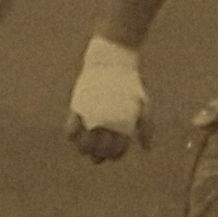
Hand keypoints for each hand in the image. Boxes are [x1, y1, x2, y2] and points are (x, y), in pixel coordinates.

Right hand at [65, 37, 152, 161]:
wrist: (112, 61)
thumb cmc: (129, 85)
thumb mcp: (143, 104)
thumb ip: (146, 127)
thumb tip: (146, 149)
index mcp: (124, 125)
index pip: (116, 152)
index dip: (114, 155)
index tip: (111, 151)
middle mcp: (108, 124)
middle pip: (99, 153)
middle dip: (99, 154)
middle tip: (98, 148)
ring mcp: (92, 116)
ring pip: (84, 146)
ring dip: (84, 148)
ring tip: (87, 142)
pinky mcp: (79, 107)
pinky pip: (70, 131)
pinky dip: (72, 135)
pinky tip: (77, 130)